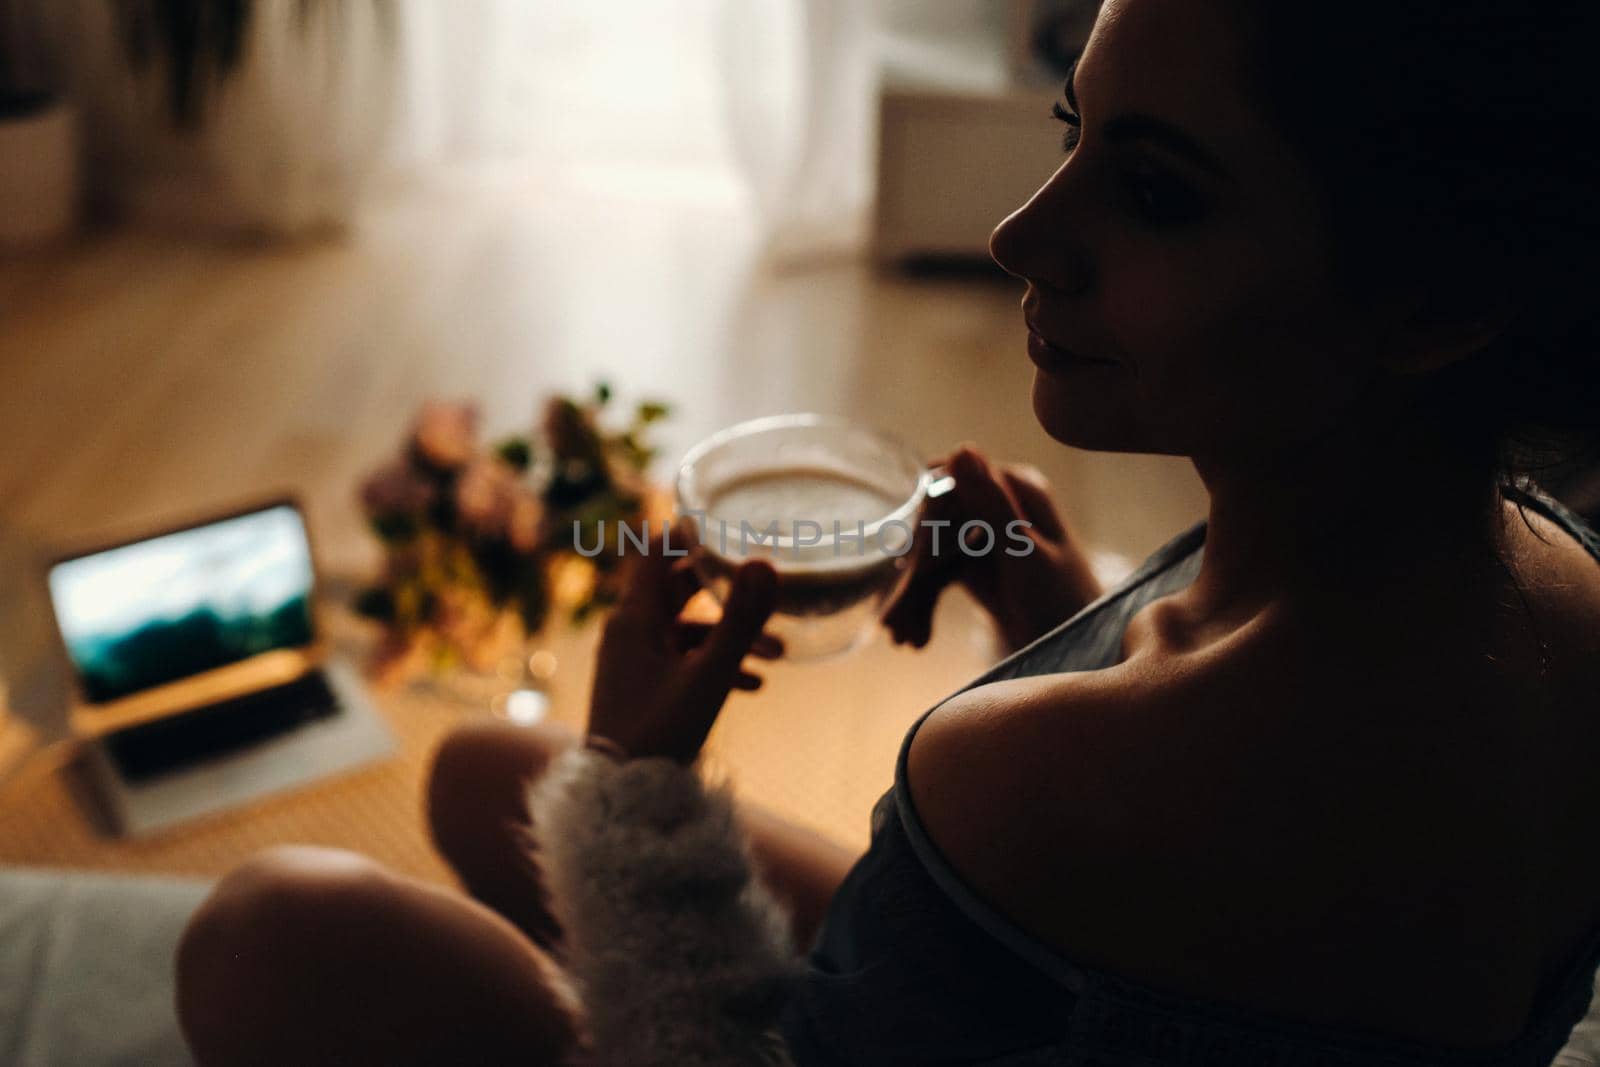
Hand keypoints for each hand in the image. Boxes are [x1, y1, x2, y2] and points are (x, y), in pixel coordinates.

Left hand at [587, 522, 782, 763]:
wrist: (624, 798)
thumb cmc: (659, 733)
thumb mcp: (709, 675)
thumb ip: (740, 620)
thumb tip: (765, 563)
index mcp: (634, 618)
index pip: (657, 552)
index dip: (689, 533)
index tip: (727, 524)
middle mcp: (630, 632)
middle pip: (679, 588)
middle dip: (726, 590)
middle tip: (764, 584)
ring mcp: (636, 661)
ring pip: (690, 631)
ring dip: (732, 636)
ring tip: (780, 655)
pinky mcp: (645, 688)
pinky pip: (685, 662)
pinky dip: (717, 664)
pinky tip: (755, 685)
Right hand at [883, 444, 1101, 652]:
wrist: (1078, 646)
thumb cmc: (1063, 601)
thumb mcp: (1023, 553)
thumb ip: (992, 502)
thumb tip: (961, 448)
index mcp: (1016, 487)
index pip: (951, 487)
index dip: (927, 525)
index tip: (914, 567)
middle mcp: (997, 501)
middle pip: (935, 521)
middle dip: (915, 571)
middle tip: (895, 620)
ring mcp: (983, 530)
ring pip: (931, 550)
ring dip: (914, 593)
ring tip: (901, 637)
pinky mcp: (973, 558)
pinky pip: (936, 573)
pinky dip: (924, 601)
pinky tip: (914, 635)